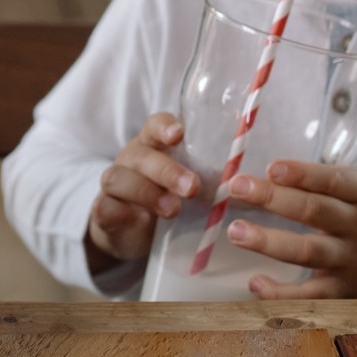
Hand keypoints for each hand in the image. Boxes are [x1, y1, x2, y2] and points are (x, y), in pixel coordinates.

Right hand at [86, 112, 200, 270]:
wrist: (129, 231)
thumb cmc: (167, 199)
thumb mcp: (186, 185)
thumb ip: (209, 180)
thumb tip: (252, 186)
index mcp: (153, 146)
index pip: (154, 126)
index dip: (164, 127)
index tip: (179, 134)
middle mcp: (130, 160)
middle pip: (141, 155)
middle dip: (166, 170)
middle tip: (192, 187)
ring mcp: (114, 185)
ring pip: (118, 178)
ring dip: (147, 193)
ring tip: (173, 210)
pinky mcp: (104, 211)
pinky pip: (105, 207)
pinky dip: (124, 214)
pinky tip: (142, 221)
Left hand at [226, 160, 356, 298]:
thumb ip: (335, 187)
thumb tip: (276, 175)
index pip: (335, 180)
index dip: (304, 173)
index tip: (273, 166)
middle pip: (314, 211)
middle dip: (272, 198)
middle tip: (236, 187)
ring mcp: (354, 261)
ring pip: (309, 251)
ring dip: (269, 241)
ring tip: (235, 231)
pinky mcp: (351, 292)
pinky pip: (313, 296)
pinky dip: (284, 293)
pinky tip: (256, 284)